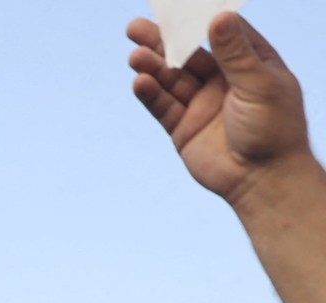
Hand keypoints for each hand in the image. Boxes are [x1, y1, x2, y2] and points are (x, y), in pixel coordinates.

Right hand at [127, 12, 310, 207]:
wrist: (261, 178)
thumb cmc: (273, 128)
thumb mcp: (258, 83)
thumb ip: (236, 53)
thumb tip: (219, 18)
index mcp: (249, 63)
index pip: (220, 33)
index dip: (197, 19)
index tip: (176, 7)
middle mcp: (223, 80)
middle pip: (188, 54)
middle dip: (162, 41)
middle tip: (136, 27)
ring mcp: (201, 104)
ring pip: (171, 80)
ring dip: (152, 67)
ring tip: (135, 56)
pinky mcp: (183, 128)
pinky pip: (163, 107)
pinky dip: (150, 94)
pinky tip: (139, 83)